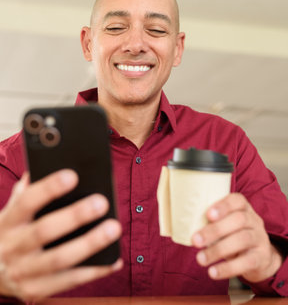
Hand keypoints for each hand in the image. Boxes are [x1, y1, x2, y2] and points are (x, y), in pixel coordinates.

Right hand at [0, 170, 121, 301]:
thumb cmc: (12, 230)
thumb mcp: (13, 209)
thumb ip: (29, 188)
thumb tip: (51, 160)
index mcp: (8, 221)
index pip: (26, 201)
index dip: (49, 188)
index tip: (72, 175)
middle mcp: (13, 247)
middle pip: (44, 231)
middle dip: (74, 216)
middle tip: (102, 202)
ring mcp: (23, 271)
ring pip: (59, 259)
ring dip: (89, 244)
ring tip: (114, 228)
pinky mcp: (35, 290)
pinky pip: (68, 282)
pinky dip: (94, 271)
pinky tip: (114, 259)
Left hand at [192, 193, 282, 282]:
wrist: (262, 257)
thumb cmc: (235, 235)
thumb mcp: (227, 224)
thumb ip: (213, 222)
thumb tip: (187, 226)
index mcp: (244, 208)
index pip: (237, 200)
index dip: (223, 206)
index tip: (208, 214)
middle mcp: (255, 221)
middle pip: (239, 220)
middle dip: (215, 230)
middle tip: (195, 240)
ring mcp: (260, 239)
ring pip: (242, 240)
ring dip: (218, 250)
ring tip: (200, 259)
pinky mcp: (261, 258)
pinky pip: (246, 262)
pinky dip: (228, 268)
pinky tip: (213, 272)